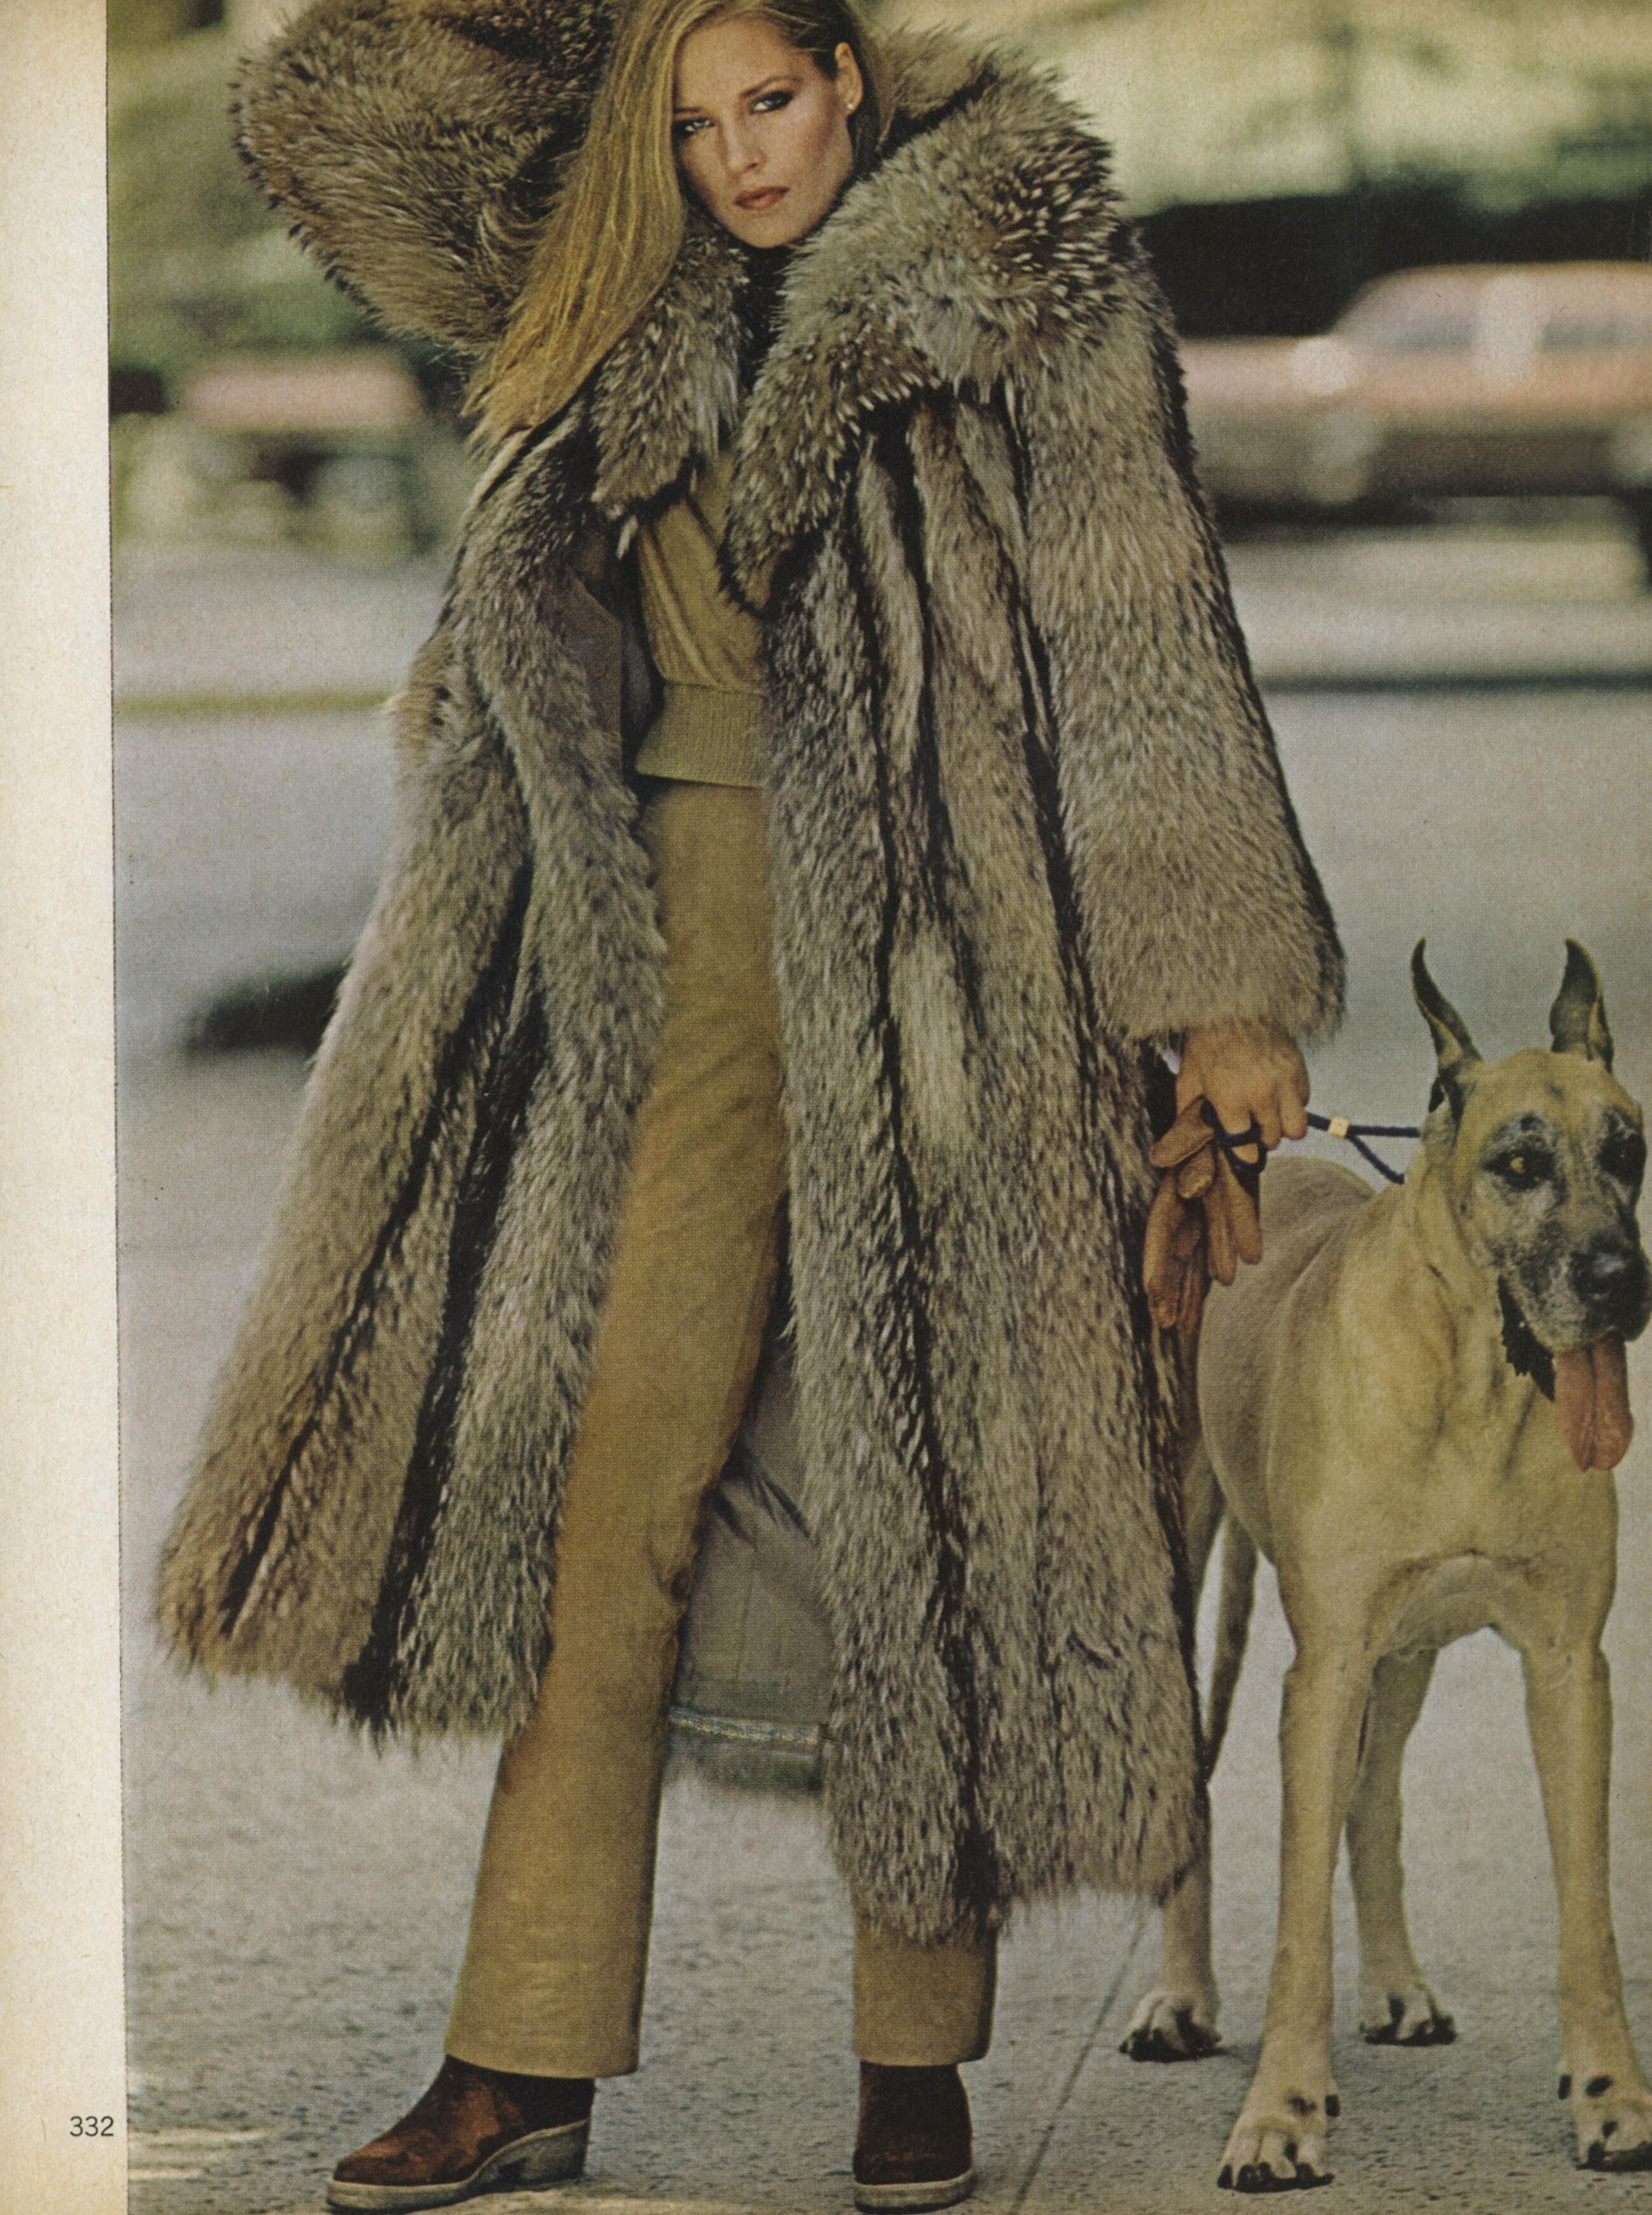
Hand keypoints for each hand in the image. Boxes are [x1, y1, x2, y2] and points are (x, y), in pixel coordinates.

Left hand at [1177, 1019, 1307, 1161]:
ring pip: (1296, 1128)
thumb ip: (1187, 1108)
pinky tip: (1279, 1094)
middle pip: (1272, 1140)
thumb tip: (1181, 1132)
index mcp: (1231, 1101)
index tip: (1243, 1152)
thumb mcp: (1189, 1075)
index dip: (1243, 1153)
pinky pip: (1305, 1102)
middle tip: (1253, 1129)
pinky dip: (1294, 1103)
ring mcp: (1284, 1083)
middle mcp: (1261, 1096)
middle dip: (1262, 1139)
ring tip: (1271, 1117)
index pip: (1245, 1146)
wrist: (1234, 1003)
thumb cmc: (1208, 1039)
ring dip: (1284, 1127)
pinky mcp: (1299, 1070)